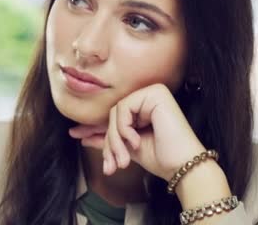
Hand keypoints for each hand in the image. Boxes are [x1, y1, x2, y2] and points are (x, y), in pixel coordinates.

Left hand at [68, 83, 205, 180]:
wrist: (182, 166)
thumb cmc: (162, 158)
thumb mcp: (128, 148)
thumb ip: (108, 140)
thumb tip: (82, 136)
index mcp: (145, 106)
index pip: (114, 116)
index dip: (95, 128)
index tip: (75, 135)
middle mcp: (150, 95)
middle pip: (113, 114)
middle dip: (109, 141)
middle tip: (112, 164)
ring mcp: (153, 92)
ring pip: (116, 112)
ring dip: (115, 139)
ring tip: (123, 159)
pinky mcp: (156, 93)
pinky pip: (124, 108)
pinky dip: (124, 128)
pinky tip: (136, 142)